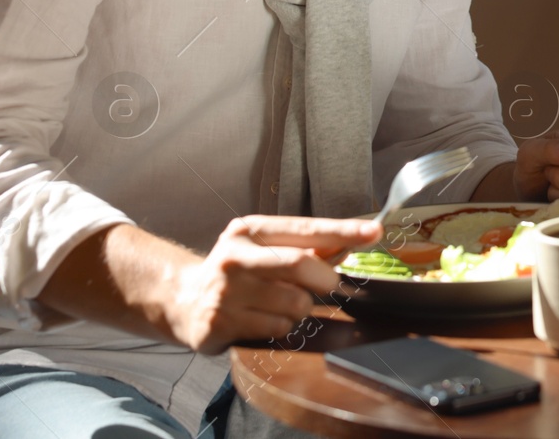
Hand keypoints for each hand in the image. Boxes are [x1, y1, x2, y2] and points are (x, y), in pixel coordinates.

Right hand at [167, 215, 380, 353]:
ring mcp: (225, 292)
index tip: (374, 232)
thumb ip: (309, 246)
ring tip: (282, 305)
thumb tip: (354, 242)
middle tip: (329, 286)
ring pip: (295, 304)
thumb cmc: (239, 270)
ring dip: (302, 309)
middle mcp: (235, 257)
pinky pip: (277, 329)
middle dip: (325, 280)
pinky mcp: (221, 324)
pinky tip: (263, 320)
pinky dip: (283, 327)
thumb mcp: (267, 248)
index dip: (343, 231)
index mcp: (250, 230)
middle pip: (301, 266)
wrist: (183, 300)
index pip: (306, 229)